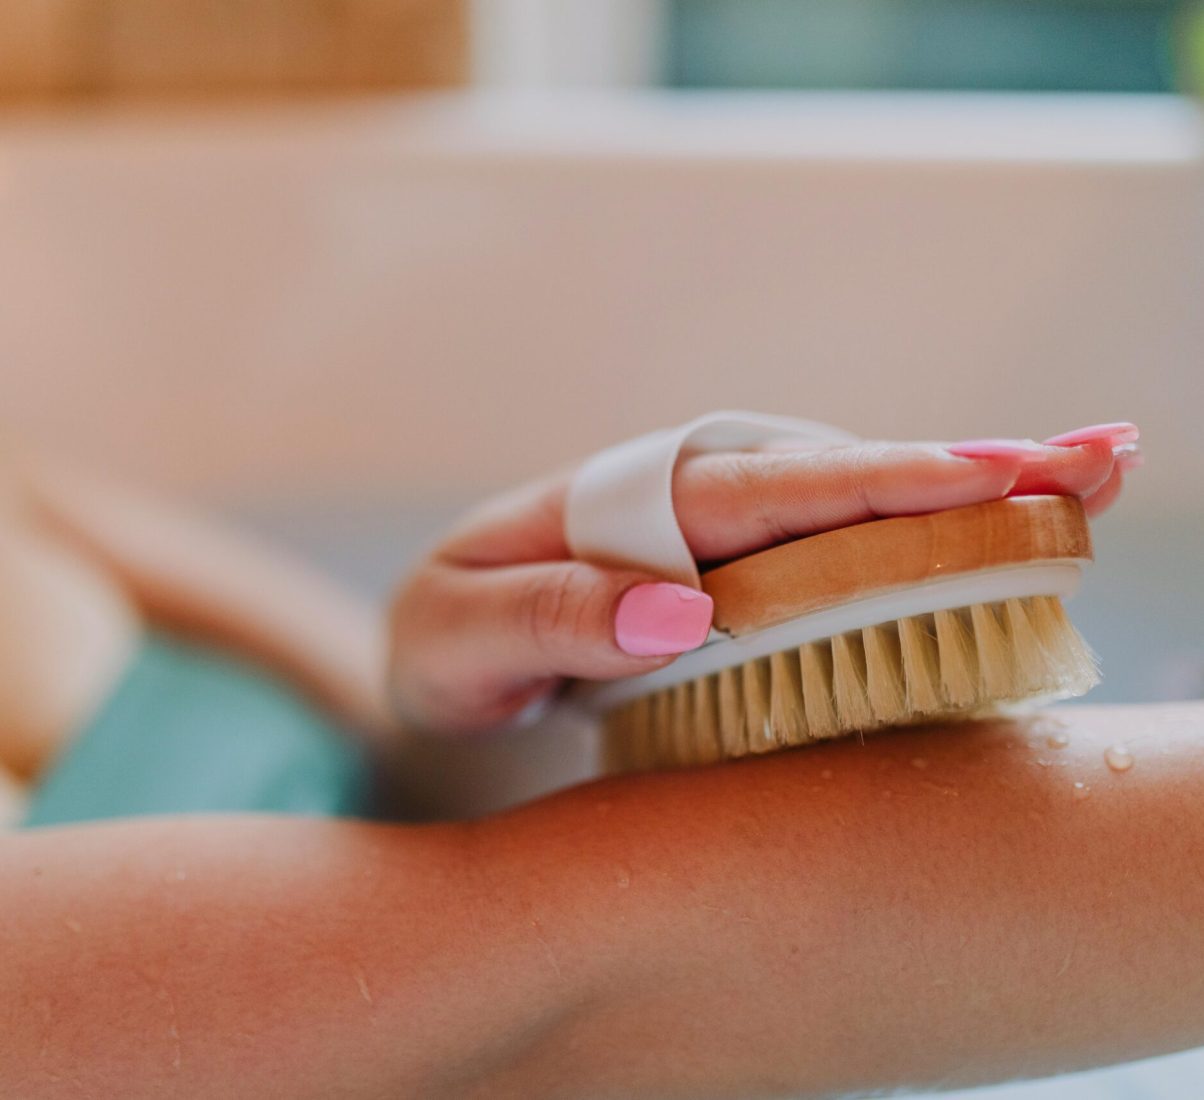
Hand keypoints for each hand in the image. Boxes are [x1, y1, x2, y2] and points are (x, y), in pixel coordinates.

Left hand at [387, 423, 1136, 733]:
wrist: (444, 665)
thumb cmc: (446, 652)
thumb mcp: (459, 639)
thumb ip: (551, 617)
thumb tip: (680, 611)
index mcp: (616, 505)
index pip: (751, 491)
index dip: (863, 486)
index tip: (975, 481)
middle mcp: (687, 507)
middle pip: (832, 480)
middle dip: (960, 470)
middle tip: (1092, 459)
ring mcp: (724, 543)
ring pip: (855, 509)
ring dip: (971, 495)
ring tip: (1090, 476)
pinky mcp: (746, 582)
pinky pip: (841, 556)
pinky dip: (924, 542)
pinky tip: (1009, 532)